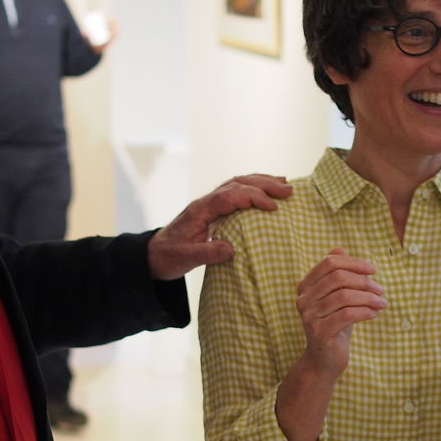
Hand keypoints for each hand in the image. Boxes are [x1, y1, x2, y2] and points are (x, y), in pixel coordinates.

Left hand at [146, 173, 289, 279]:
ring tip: (284, 183)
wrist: (152, 255)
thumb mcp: (186, 259)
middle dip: (264, 184)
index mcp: (200, 210)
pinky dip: (253, 188)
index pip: (230, 195)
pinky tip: (267, 191)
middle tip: (288, 190)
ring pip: (238, 183)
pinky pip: (236, 192)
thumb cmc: (168, 257)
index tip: (273, 207)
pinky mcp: (213, 209)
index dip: (253, 197)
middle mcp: (206, 202)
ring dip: (261, 181)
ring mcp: (210, 203)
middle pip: (237, 183)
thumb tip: (232, 250)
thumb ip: (207, 253)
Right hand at [293, 248, 386, 377]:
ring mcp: (309, 316)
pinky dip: (365, 311)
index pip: (330, 263)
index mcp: (305, 286)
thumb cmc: (335, 325)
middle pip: (338, 277)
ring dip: (369, 297)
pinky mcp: (319, 332)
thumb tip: (339, 247)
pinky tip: (374, 314)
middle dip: (364, 281)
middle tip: (381, 290)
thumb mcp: (337, 297)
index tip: (373, 270)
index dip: (354, 263)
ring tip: (382, 303)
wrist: (325, 359)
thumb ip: (336, 273)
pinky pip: (347, 314)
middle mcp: (303, 299)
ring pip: (345, 296)